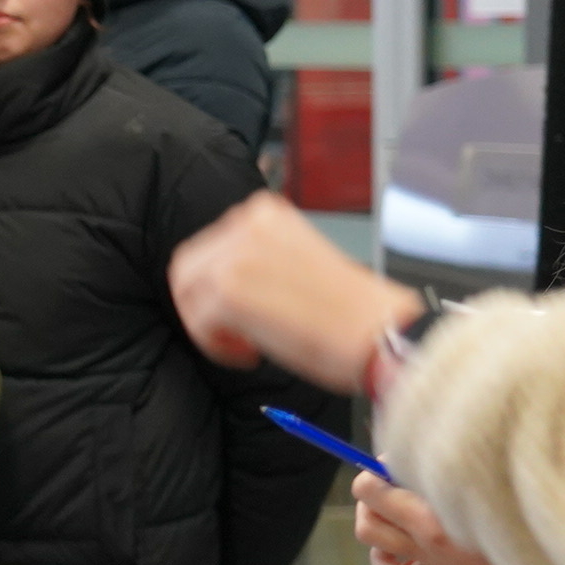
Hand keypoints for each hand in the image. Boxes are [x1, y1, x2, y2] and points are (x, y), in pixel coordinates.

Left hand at [168, 191, 422, 390]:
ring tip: (247, 342)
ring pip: (186, 294)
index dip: (217, 285)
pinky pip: (197, 322)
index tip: (242, 310)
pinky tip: (251, 352)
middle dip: (204, 306)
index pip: (209, 246)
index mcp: (265, 212)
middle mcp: (247, 223)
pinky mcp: (229, 290)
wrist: (378, 331)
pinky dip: (217, 345)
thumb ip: (255, 257)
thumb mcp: (294, 258)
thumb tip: (218, 277)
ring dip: (209, 325)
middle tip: (237, 332)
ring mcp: (236, 255)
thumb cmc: (346, 309)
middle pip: (188, 268)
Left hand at [351, 472, 545, 564]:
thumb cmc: (532, 530)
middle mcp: (427, 550)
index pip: (372, 492)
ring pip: (380, 557)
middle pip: (368, 526)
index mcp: (431, 524)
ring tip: (395, 513)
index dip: (377, 471)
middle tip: (390, 482)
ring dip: (382, 534)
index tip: (394, 460)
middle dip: (371, 501)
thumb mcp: (491, 490)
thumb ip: (453, 472)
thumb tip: (419, 452)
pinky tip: (410, 551)